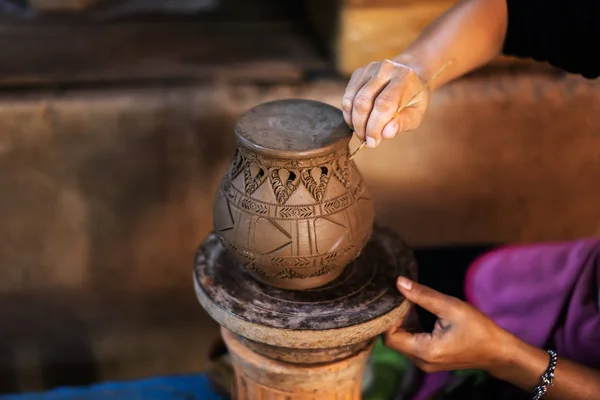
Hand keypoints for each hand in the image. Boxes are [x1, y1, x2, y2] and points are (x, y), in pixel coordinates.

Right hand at [341, 59, 429, 147]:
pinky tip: (357, 122)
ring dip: (353, 122)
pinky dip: (349, 114)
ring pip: (352, 100)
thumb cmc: (413, 99)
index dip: (375, 126)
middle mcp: (385, 68)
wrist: (409, 77)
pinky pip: (347, 97)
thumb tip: (385, 133)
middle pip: (363, 102)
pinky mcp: (358, 73)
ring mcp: (369, 68)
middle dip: (361, 126)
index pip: (384, 104)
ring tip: (361, 132)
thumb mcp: (416, 114)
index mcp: (404, 77)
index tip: (373, 142)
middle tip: (365, 140)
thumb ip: (402, 123)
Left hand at [384, 277, 512, 373]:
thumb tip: (399, 282)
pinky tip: (419, 314)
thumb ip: (422, 295)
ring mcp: (425, 363)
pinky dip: (411, 329)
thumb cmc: (478, 328)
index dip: (390, 319)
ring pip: (402, 342)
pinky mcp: (430, 359)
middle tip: (404, 300)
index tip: (399, 301)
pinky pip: (411, 344)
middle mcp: (421, 361)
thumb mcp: (450, 306)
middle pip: (393, 341)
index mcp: (424, 351)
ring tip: (412, 305)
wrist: (498, 352)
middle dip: (396, 319)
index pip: (389, 338)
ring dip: (403, 323)